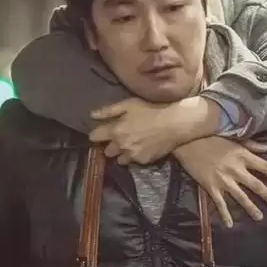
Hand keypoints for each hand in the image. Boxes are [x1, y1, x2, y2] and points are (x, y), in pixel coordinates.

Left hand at [90, 97, 220, 164]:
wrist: (174, 124)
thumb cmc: (151, 110)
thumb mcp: (128, 104)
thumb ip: (108, 111)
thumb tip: (92, 115)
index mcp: (114, 130)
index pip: (95, 136)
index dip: (96, 134)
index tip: (99, 133)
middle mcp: (120, 145)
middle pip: (106, 151)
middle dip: (111, 146)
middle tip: (120, 138)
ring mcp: (131, 155)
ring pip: (119, 159)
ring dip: (122, 154)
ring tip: (131, 145)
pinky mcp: (143, 161)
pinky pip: (133, 161)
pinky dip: (135, 156)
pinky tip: (143, 147)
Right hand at [173, 137, 266, 226]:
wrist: (187, 141)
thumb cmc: (210, 136)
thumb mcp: (232, 137)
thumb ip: (251, 144)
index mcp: (242, 155)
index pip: (264, 166)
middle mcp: (236, 169)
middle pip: (256, 185)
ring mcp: (223, 180)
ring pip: (241, 197)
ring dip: (251, 208)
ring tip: (259, 217)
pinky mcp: (211, 186)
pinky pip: (220, 203)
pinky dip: (225, 214)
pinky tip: (230, 224)